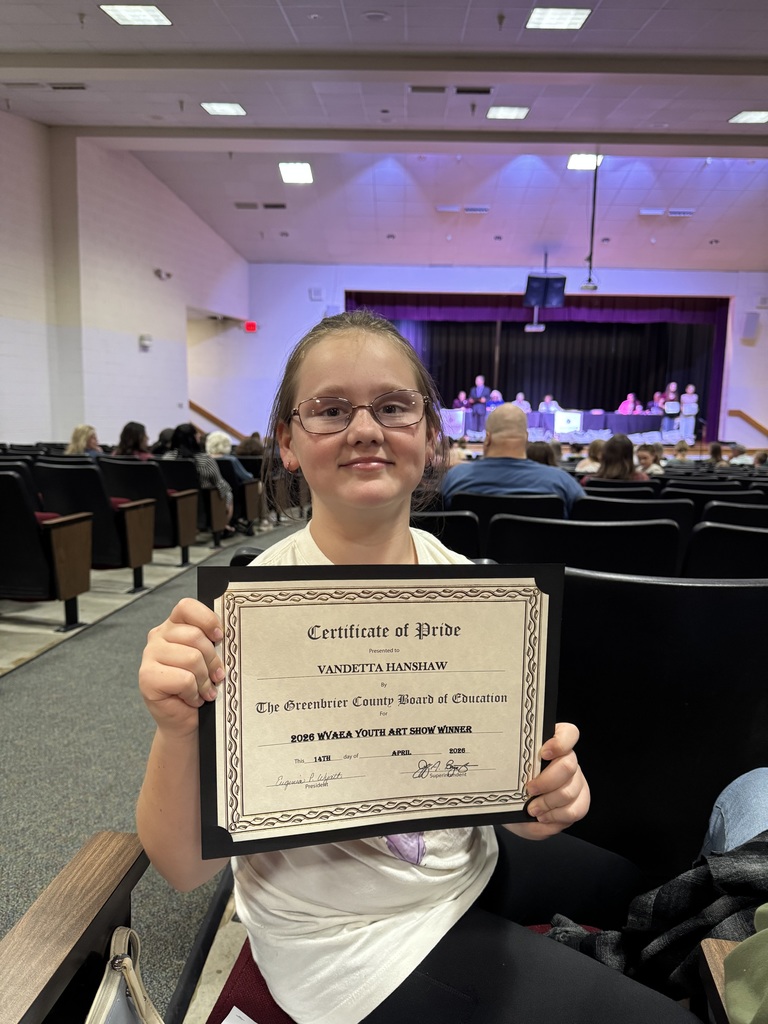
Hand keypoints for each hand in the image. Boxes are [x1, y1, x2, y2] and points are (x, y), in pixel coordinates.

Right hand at [138, 598, 224, 736]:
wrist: (185, 720)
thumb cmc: (199, 687)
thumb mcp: (208, 659)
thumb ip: (211, 642)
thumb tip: (227, 636)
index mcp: (174, 625)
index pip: (187, 607)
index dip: (207, 620)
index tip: (219, 637)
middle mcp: (158, 636)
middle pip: (195, 636)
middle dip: (212, 660)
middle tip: (216, 676)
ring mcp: (149, 656)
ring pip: (191, 658)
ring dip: (204, 679)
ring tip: (204, 689)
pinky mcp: (147, 677)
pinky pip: (184, 679)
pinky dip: (194, 692)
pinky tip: (191, 698)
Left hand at [505, 722, 589, 840]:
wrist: (516, 812)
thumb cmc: (513, 789)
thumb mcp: (509, 777)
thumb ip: (514, 769)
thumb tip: (510, 768)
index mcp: (552, 744)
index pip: (568, 733)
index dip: (560, 742)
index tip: (543, 753)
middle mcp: (568, 760)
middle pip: (568, 765)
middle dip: (546, 781)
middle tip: (529, 790)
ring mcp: (577, 781)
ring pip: (570, 791)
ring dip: (548, 803)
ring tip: (533, 809)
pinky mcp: (581, 801)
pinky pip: (575, 810)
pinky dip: (556, 816)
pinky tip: (543, 816)